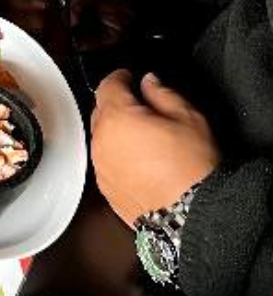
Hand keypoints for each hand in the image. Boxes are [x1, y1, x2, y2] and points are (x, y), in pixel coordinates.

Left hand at [91, 71, 218, 226]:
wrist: (194, 218)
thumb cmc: (192, 170)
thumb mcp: (188, 118)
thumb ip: (163, 93)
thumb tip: (150, 82)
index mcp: (117, 117)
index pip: (108, 85)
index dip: (120, 77)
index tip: (128, 77)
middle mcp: (101, 142)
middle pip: (101, 111)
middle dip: (118, 105)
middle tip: (142, 108)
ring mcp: (102, 168)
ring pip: (103, 139)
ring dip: (117, 133)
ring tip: (146, 140)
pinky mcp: (107, 191)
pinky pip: (107, 164)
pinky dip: (119, 158)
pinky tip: (142, 164)